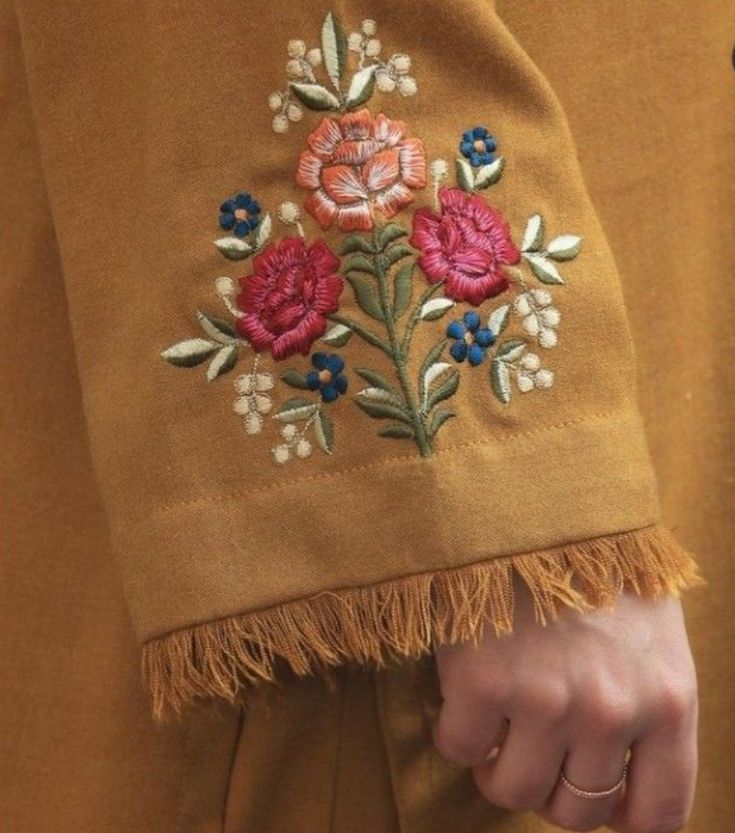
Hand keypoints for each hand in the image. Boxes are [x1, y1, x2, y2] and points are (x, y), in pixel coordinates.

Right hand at [432, 577, 698, 832]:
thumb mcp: (651, 630)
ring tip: (495, 720)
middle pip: (575, 811)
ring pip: (511, 790)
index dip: (618, 815)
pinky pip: (458, 747)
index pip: (659, 814)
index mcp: (668, 699)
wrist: (529, 495)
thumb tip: (615, 768)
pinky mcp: (483, 684)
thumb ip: (647, 701)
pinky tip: (463, 690)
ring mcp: (546, 701)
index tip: (587, 790)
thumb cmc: (591, 558)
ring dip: (497, 763)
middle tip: (530, 744)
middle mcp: (611, 710)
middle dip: (548, 785)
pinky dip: (456, 727)